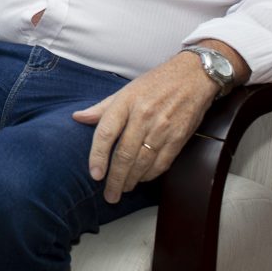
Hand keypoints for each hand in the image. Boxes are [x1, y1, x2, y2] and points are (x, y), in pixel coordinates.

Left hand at [71, 52, 219, 203]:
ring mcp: (162, 128)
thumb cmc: (156, 82)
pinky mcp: (179, 137)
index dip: (98, 156)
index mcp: (126, 102)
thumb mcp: (126, 90)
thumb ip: (102, 108)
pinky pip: (162, 162)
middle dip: (115, 179)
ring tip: (123, 189)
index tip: (95, 175)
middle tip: (109, 195)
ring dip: (132, 180)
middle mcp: (143, 116)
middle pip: (125, 154)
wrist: (194, 76)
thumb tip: (78, 118)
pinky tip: (142, 179)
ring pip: (143, 162)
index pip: (106, 133)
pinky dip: (151, 175)